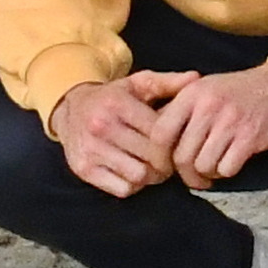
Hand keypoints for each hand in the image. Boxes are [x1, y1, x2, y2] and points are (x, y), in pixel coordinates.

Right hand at [50, 75, 181, 197]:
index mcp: (118, 104)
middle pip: (151, 157)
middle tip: (170, 161)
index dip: (175, 142)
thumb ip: (168, 82)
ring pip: (139, 176)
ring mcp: (91, 150)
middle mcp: (102, 126)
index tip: (179, 144)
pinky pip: (122, 189)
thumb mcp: (138, 83)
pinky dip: (133, 185)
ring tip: (154, 167)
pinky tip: (134, 173)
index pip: (159, 132)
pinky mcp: (83, 169)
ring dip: (152, 176)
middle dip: (167, 163)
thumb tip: (197, 79)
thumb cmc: (113, 97)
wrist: (70, 109)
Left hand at [150, 59, 267, 186]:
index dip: (158, 157)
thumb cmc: (237, 91)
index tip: (164, 168)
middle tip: (193, 177)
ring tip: (213, 169)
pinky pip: (227, 168)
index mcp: (191, 94)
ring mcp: (230, 121)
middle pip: (181, 156)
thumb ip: (179, 110)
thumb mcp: (204, 88)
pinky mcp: (250, 136)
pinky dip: (226, 172)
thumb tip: (151, 139)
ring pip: (203, 165)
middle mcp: (208, 106)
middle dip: (186, 174)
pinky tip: (230, 164)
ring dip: (207, 175)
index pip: (160, 134)